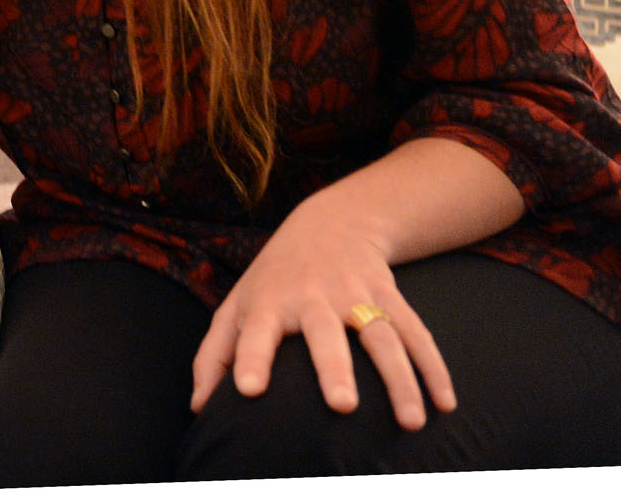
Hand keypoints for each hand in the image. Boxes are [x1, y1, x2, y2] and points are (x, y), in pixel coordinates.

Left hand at [189, 196, 453, 430]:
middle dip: (334, 368)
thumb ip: (213, 358)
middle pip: (325, 333)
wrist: (329, 222)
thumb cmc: (273, 280)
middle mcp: (312, 297)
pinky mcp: (390, 296)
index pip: (256, 332)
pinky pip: (416, 333)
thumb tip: (198, 409)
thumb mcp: (236, 307)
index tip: (248, 390)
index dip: (250, 359)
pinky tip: (446, 404)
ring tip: (410, 422)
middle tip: (341, 406)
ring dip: (399, 378)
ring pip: (381, 336)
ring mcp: (356, 294)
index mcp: (269, 303)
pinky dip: (434, 368)